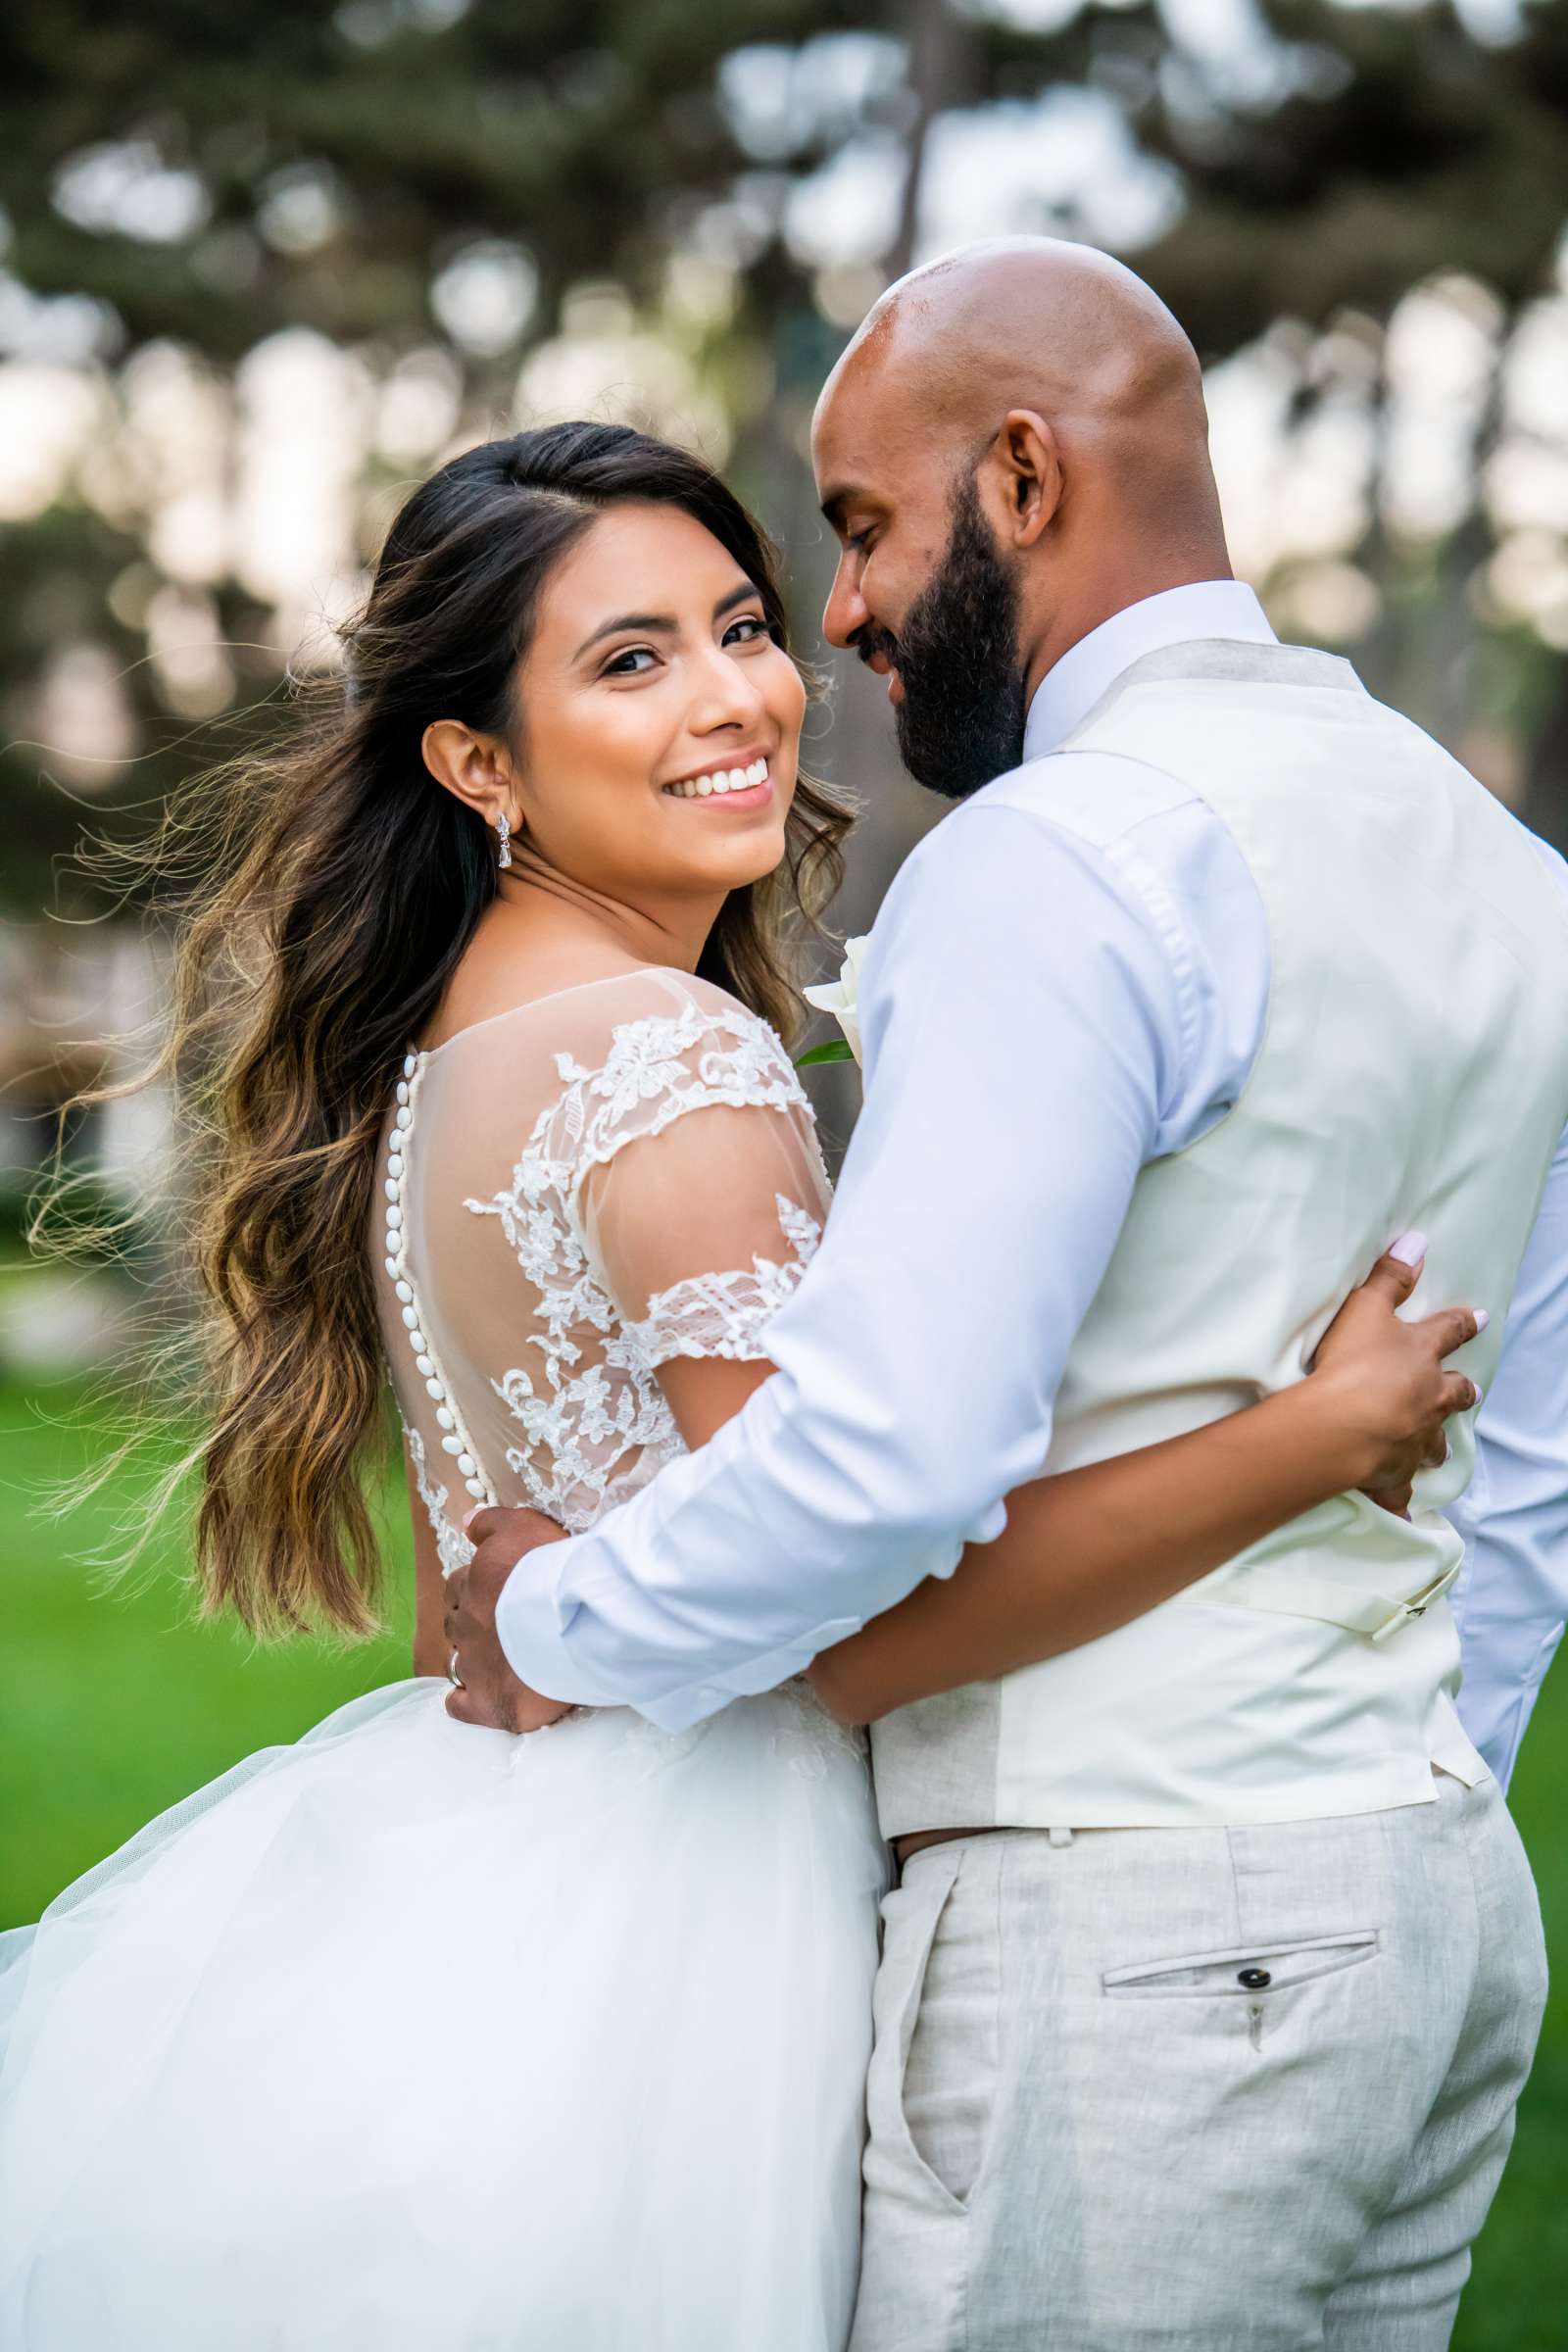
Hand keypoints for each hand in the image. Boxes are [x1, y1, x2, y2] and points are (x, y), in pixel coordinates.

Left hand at [443, 1505, 575, 1732]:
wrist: (576, 1620)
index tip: (497, 1595)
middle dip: (473, 1625)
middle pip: (457, 1625)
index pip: (458, 1587)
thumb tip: (466, 1521)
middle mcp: (465, 1625)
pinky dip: (464, 1703)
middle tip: (504, 1627)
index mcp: (472, 1584)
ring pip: (459, 1663)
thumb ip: (491, 1522)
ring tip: (501, 1662)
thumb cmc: (554, 1569)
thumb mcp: (524, 1526)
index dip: (475, 1591)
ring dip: (473, 1661)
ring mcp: (474, 1666)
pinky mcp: (488, 1702)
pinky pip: (460, 1706)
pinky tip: (475, 1699)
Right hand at [1309, 1240, 1483, 1513]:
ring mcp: (1413, 1439)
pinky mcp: (1392, 1472)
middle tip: (1469, 1390)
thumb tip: (1418, 1240)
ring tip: (1436, 1448)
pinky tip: (1403, 1514)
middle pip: (1453, 1395)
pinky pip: (1398, 1491)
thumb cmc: (1352, 1362)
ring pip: (1433, 1443)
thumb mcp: (1365, 1308)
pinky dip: (1400, 1500)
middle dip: (1461, 1391)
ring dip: (1436, 1443)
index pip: (1448, 1333)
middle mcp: (1428, 1399)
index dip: (1463, 1324)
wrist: (1341, 1427)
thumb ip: (1389, 1277)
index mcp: (1422, 1356)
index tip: (1480, 1319)